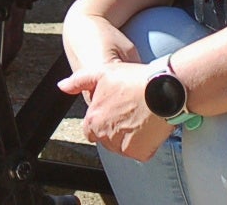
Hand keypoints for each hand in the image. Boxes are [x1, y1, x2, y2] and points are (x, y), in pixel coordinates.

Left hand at [59, 60, 173, 161]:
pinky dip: (144, 144)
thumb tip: (62, 86)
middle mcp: (105, 136)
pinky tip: (148, 126)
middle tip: (129, 112)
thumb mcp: (102, 73)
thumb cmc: (134, 80)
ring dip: (129, 137)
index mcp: (93, 120)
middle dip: (115, 129)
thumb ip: (79, 81)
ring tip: (139, 117)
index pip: (90, 130)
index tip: (113, 111)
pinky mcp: (140, 153)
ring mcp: (123, 147)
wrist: (164, 90)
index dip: (101, 120)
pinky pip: (140, 152)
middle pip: (106, 139)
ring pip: (122, 147)